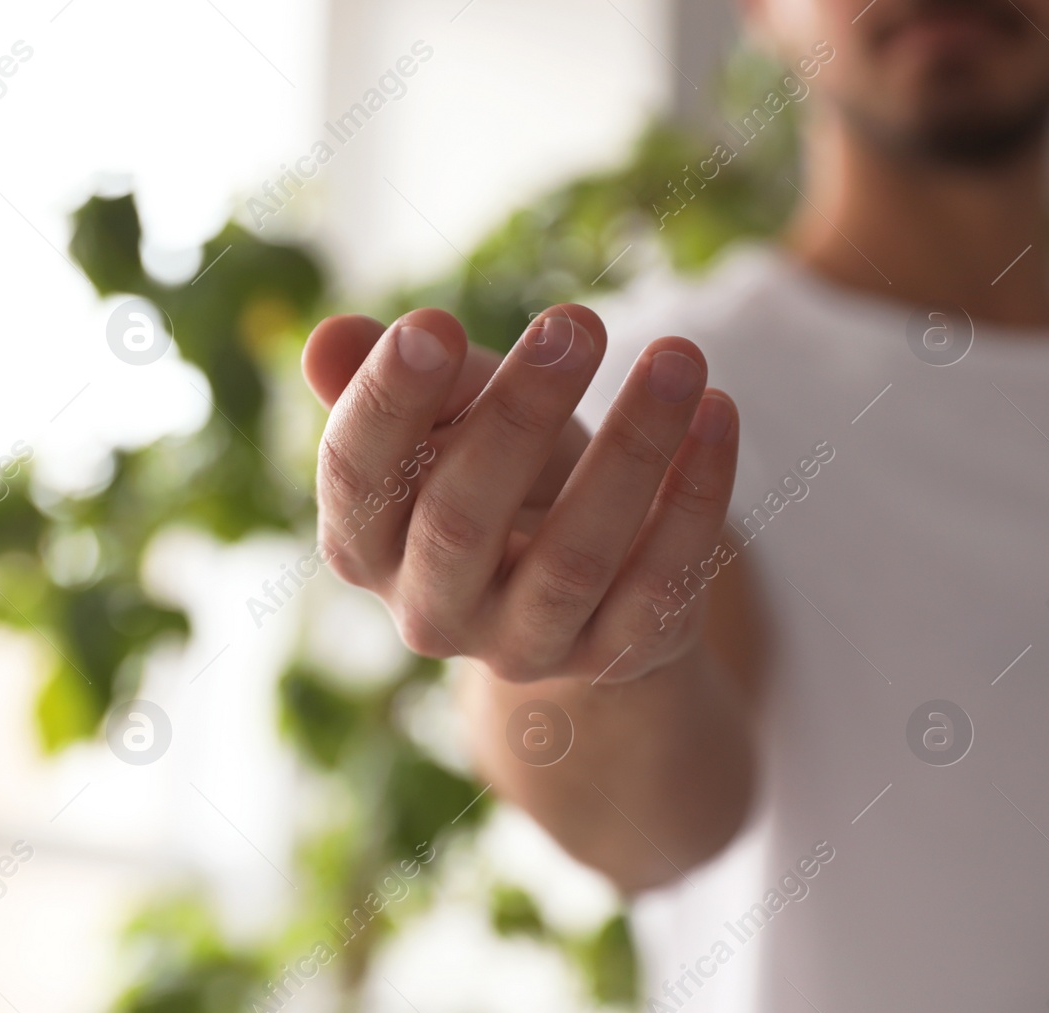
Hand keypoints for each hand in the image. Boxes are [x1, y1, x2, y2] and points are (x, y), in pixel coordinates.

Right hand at [302, 304, 738, 684]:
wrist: (574, 573)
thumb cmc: (493, 466)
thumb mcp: (443, 415)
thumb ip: (391, 376)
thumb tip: (329, 342)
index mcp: (364, 543)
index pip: (355, 477)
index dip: (387, 402)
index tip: (433, 322)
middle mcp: (430, 610)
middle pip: (461, 521)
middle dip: (518, 416)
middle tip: (577, 321)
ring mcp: (524, 644)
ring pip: (574, 558)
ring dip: (631, 450)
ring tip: (677, 356)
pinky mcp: (615, 655)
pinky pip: (661, 585)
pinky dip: (695, 499)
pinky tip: (718, 414)